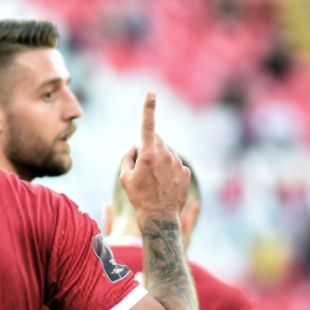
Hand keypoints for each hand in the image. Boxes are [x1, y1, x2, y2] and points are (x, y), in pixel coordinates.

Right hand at [119, 91, 189, 222]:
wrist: (160, 217)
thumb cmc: (138, 197)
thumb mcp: (124, 177)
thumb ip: (127, 156)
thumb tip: (135, 146)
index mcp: (148, 154)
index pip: (147, 125)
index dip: (149, 107)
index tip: (152, 92)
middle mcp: (165, 155)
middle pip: (156, 140)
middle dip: (147, 147)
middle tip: (140, 168)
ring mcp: (177, 163)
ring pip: (166, 152)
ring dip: (158, 160)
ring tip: (153, 181)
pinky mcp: (185, 172)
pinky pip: (174, 164)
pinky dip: (168, 170)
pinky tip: (164, 185)